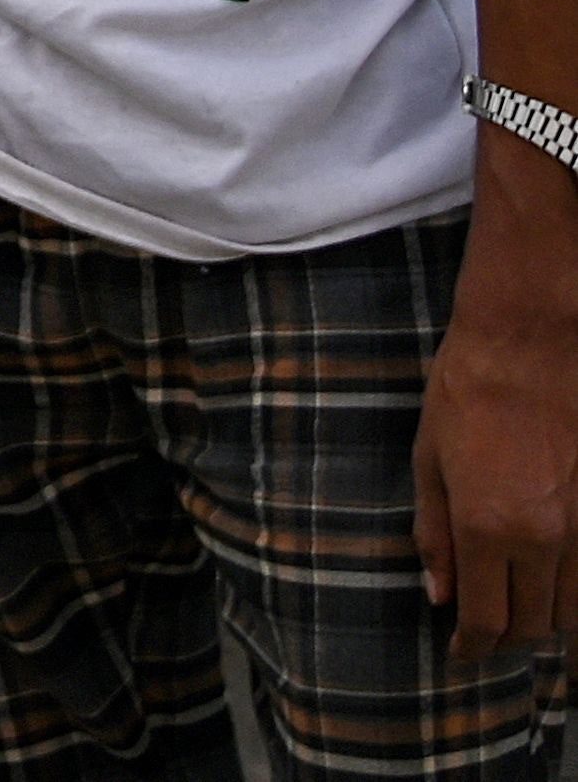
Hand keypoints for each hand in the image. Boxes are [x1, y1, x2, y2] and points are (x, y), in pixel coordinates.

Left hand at [413, 141, 577, 660]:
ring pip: (576, 607)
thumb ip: (434, 532)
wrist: (536, 338)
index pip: (489, 619)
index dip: (474, 647)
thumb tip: (440, 593)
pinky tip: (558, 583)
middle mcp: (547, 538)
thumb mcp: (429, 458)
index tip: (461, 653)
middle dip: (509, 639)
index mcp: (489, 527)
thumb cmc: (469, 389)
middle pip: (536, 624)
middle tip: (487, 637)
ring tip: (522, 612)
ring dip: (548, 619)